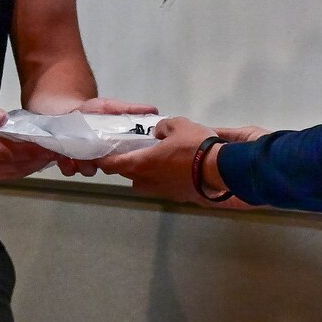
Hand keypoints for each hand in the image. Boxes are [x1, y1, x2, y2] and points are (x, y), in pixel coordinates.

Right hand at [0, 101, 54, 182]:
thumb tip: (5, 118)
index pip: (13, 151)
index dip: (34, 149)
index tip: (51, 144)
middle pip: (18, 165)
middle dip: (39, 158)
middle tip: (59, 150)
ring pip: (15, 173)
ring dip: (34, 165)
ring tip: (51, 155)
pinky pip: (9, 175)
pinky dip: (23, 169)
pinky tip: (34, 162)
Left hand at [53, 96, 161, 174]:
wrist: (59, 110)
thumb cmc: (87, 110)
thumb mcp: (109, 107)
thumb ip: (129, 110)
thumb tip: (154, 110)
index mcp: (113, 146)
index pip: (126, 157)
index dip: (127, 157)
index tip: (123, 152)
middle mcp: (101, 156)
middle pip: (108, 167)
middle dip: (103, 162)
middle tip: (97, 154)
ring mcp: (84, 161)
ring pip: (88, 171)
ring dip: (84, 164)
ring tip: (78, 155)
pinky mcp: (66, 162)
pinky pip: (69, 170)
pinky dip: (67, 166)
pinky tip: (65, 158)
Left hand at [100, 118, 267, 206]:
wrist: (221, 170)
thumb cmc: (195, 146)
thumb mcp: (178, 125)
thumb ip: (162, 127)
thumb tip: (158, 132)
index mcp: (143, 163)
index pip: (114, 165)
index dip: (104, 161)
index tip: (99, 156)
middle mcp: (149, 181)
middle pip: (128, 176)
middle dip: (126, 166)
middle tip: (130, 153)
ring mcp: (163, 191)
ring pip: (144, 185)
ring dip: (143, 176)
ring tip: (152, 163)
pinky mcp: (178, 197)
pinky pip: (162, 188)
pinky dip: (162, 180)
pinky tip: (172, 170)